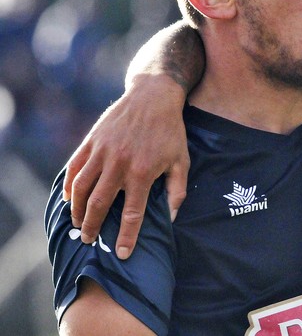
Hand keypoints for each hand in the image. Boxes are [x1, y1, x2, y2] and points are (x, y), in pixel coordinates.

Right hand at [63, 73, 188, 258]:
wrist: (153, 96)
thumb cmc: (170, 131)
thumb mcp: (182, 160)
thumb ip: (177, 191)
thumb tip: (171, 219)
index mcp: (144, 172)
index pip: (133, 213)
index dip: (128, 236)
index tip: (123, 254)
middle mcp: (120, 164)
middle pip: (100, 205)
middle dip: (94, 227)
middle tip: (90, 240)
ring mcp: (103, 152)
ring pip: (82, 189)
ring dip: (78, 210)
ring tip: (79, 224)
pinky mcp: (91, 141)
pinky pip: (74, 168)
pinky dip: (70, 186)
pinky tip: (71, 199)